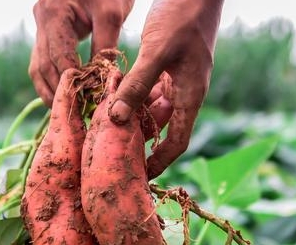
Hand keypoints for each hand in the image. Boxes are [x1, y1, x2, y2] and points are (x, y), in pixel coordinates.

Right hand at [29, 0, 133, 105]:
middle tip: (76, 114)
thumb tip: (101, 80)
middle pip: (44, 66)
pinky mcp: (47, 31)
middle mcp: (41, 20)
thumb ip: (105, 46)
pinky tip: (62, 95)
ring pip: (38, 66)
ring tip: (65, 111)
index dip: (72, 82)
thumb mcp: (111, 12)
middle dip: (59, 91)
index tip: (87, 101)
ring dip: (50, 90)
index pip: (60, 58)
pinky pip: (42, 61)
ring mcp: (40, 25)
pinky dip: (50, 80)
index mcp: (53, 13)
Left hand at [109, 0, 223, 178]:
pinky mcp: (166, 68)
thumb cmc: (182, 17)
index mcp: (190, 96)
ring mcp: (175, 81)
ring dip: (131, 117)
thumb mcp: (156, 51)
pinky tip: (111, 97)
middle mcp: (184, 93)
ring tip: (105, 128)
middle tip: (112, 153)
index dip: (159, 162)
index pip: (176, 142)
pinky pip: (147, 90)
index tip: (140, 176)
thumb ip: (136, 84)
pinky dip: (131, 96)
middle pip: (161, 129)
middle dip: (139, 141)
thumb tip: (115, 119)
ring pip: (150, 109)